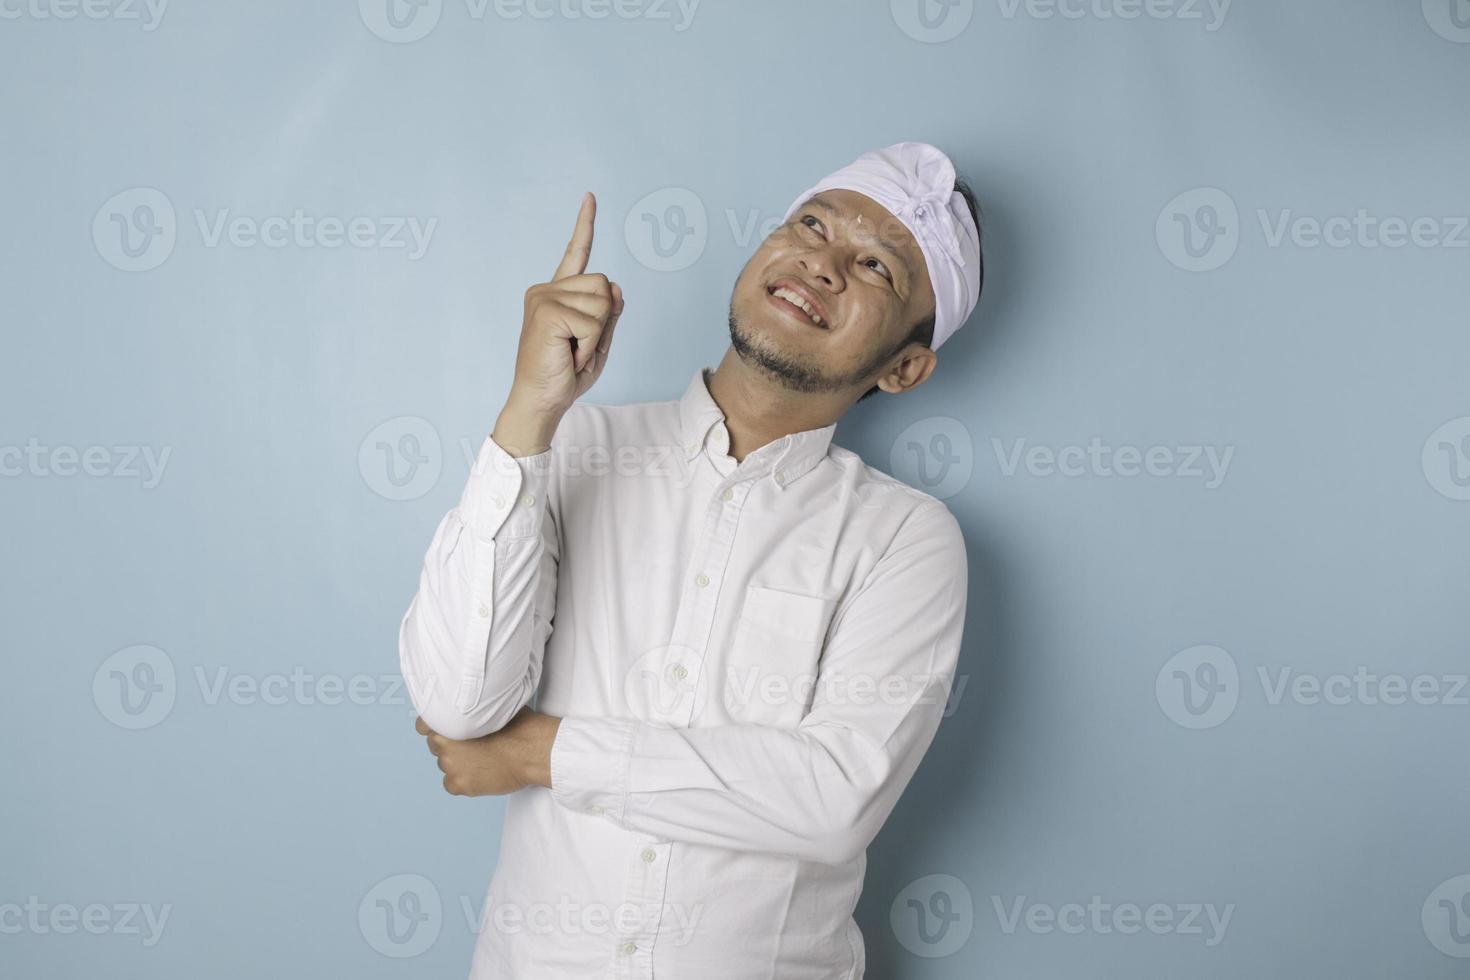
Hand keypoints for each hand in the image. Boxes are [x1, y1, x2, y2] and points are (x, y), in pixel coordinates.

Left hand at [415, 708, 559, 796]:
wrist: (532, 751)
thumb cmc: (518, 725)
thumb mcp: (493, 706)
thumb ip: (473, 710)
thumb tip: (472, 707)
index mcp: (449, 722)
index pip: (423, 726)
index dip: (436, 726)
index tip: (445, 728)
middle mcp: (444, 745)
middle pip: (436, 746)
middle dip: (450, 745)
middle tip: (471, 744)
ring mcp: (451, 767)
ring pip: (445, 765)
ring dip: (457, 762)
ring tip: (480, 759)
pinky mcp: (461, 785)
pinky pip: (451, 784)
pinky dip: (462, 780)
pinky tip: (478, 774)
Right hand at [500, 193, 624, 436]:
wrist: (541, 402)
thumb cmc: (565, 376)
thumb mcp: (598, 342)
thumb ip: (608, 313)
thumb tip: (615, 285)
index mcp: (556, 294)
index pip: (576, 254)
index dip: (585, 225)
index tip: (590, 197)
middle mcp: (546, 289)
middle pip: (605, 284)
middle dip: (603, 321)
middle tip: (578, 347)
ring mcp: (543, 298)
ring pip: (603, 302)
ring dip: (597, 335)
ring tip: (572, 352)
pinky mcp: (546, 311)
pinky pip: (594, 321)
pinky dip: (590, 344)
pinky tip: (569, 355)